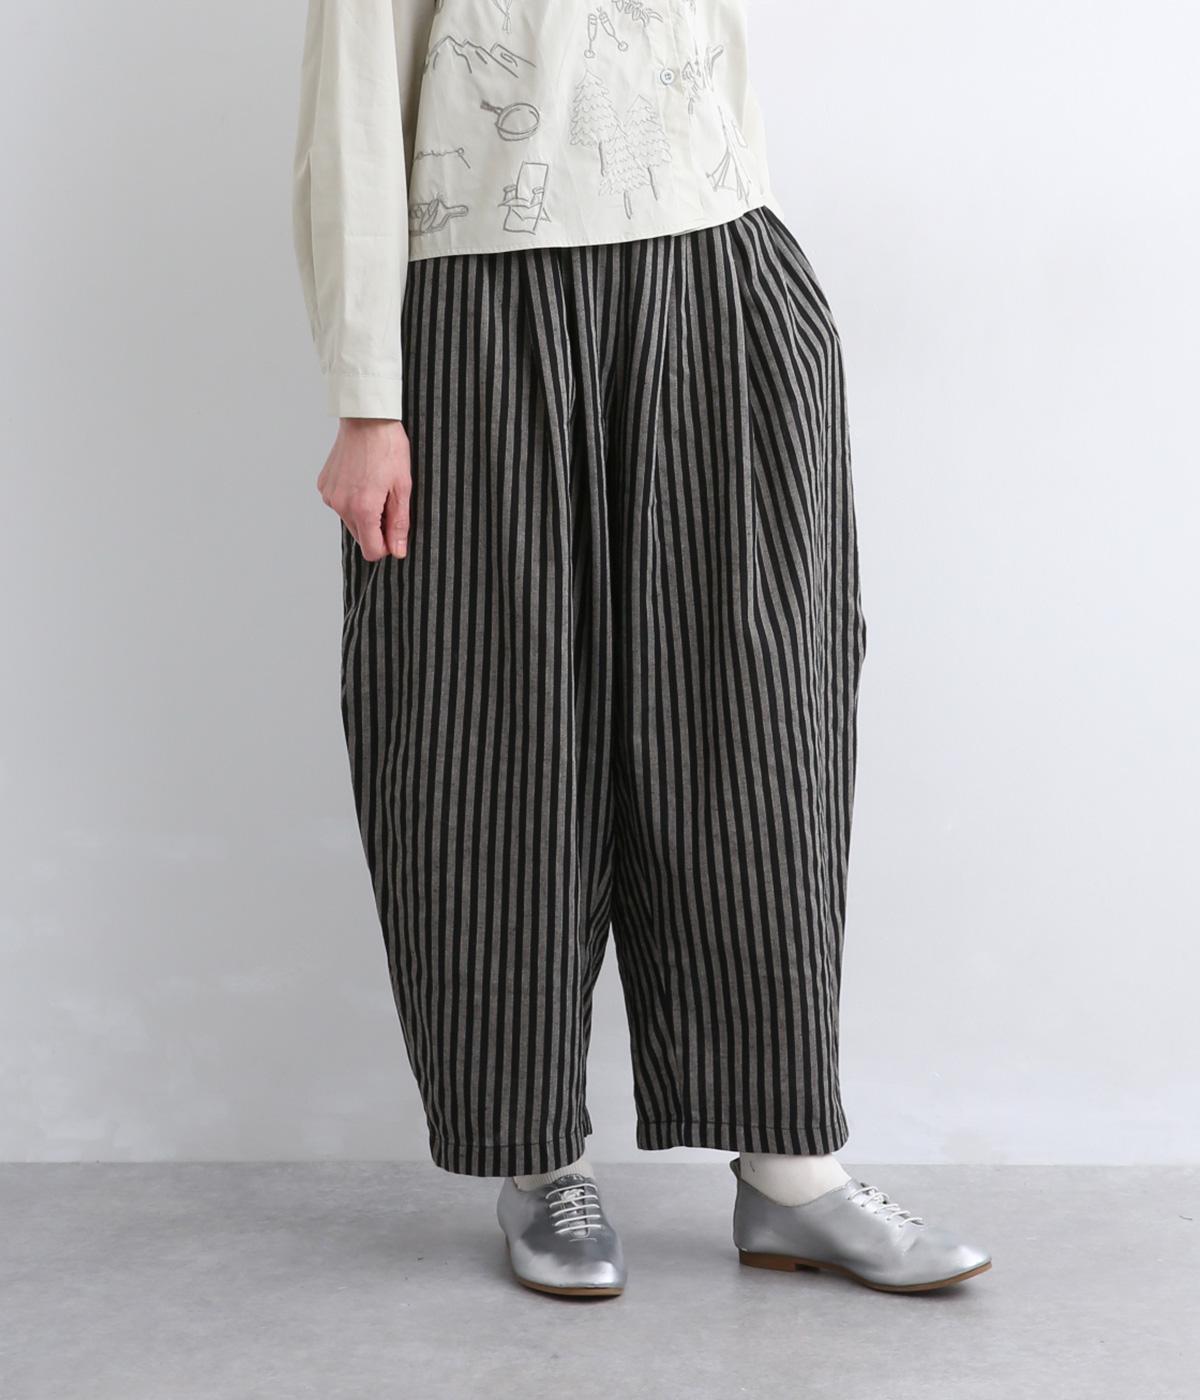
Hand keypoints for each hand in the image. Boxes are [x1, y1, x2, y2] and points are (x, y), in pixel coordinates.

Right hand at [316, 418, 411, 560]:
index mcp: (362, 509)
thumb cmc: (388, 448)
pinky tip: (360, 478)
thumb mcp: (403, 488)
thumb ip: (399, 523)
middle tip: (387, 500)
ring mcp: (330, 495)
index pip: (371, 551)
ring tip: (373, 485)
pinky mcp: (324, 485)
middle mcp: (341, 505)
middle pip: (360, 537)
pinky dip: (351, 498)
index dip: (386, 545)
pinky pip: (340, 504)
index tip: (393, 528)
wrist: (366, 419)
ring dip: (363, 512)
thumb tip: (397, 551)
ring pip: (350, 520)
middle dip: (375, 526)